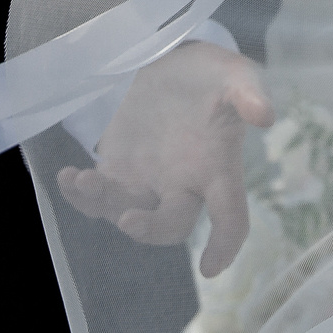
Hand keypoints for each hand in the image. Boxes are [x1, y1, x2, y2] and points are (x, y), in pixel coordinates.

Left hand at [57, 41, 273, 276]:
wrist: (175, 65)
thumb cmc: (213, 77)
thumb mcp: (236, 75)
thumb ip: (249, 93)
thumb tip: (265, 115)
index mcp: (218, 170)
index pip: (230, 216)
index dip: (224, 243)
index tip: (210, 267)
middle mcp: (183, 186)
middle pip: (171, 225)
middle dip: (151, 229)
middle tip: (130, 221)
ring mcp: (147, 181)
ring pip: (127, 212)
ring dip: (105, 205)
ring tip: (84, 180)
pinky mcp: (118, 168)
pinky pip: (97, 197)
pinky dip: (79, 195)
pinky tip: (67, 177)